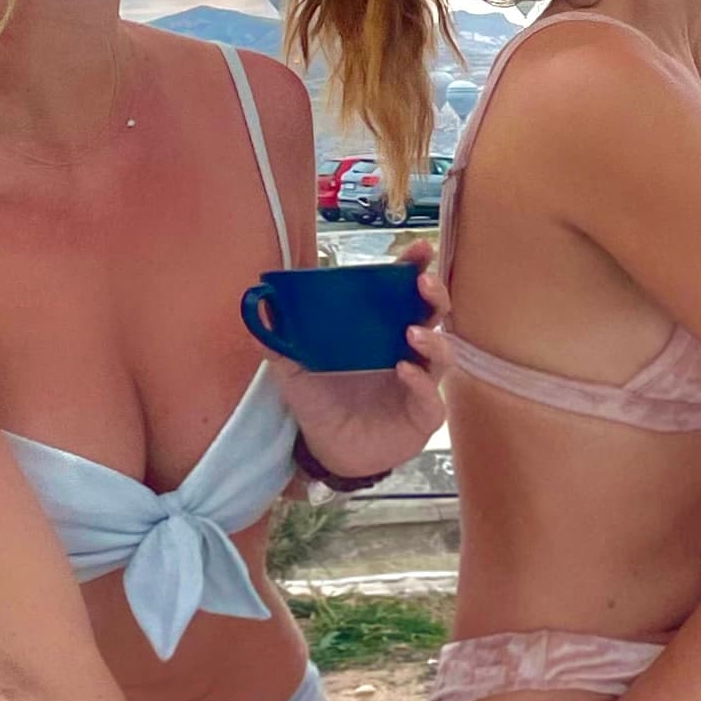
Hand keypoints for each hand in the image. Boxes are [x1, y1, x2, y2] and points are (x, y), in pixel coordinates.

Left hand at [270, 237, 446, 487]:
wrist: (327, 450)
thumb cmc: (320, 402)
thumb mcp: (295, 369)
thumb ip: (280, 340)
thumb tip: (259, 305)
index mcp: (382, 331)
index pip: (405, 293)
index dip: (414, 269)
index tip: (419, 249)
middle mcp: (407, 351)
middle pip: (434, 315)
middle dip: (434, 295)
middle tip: (422, 282)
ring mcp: (419, 383)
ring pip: (442, 354)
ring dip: (432, 340)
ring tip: (411, 332)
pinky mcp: (421, 416)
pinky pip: (432, 398)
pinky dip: (422, 384)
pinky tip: (404, 372)